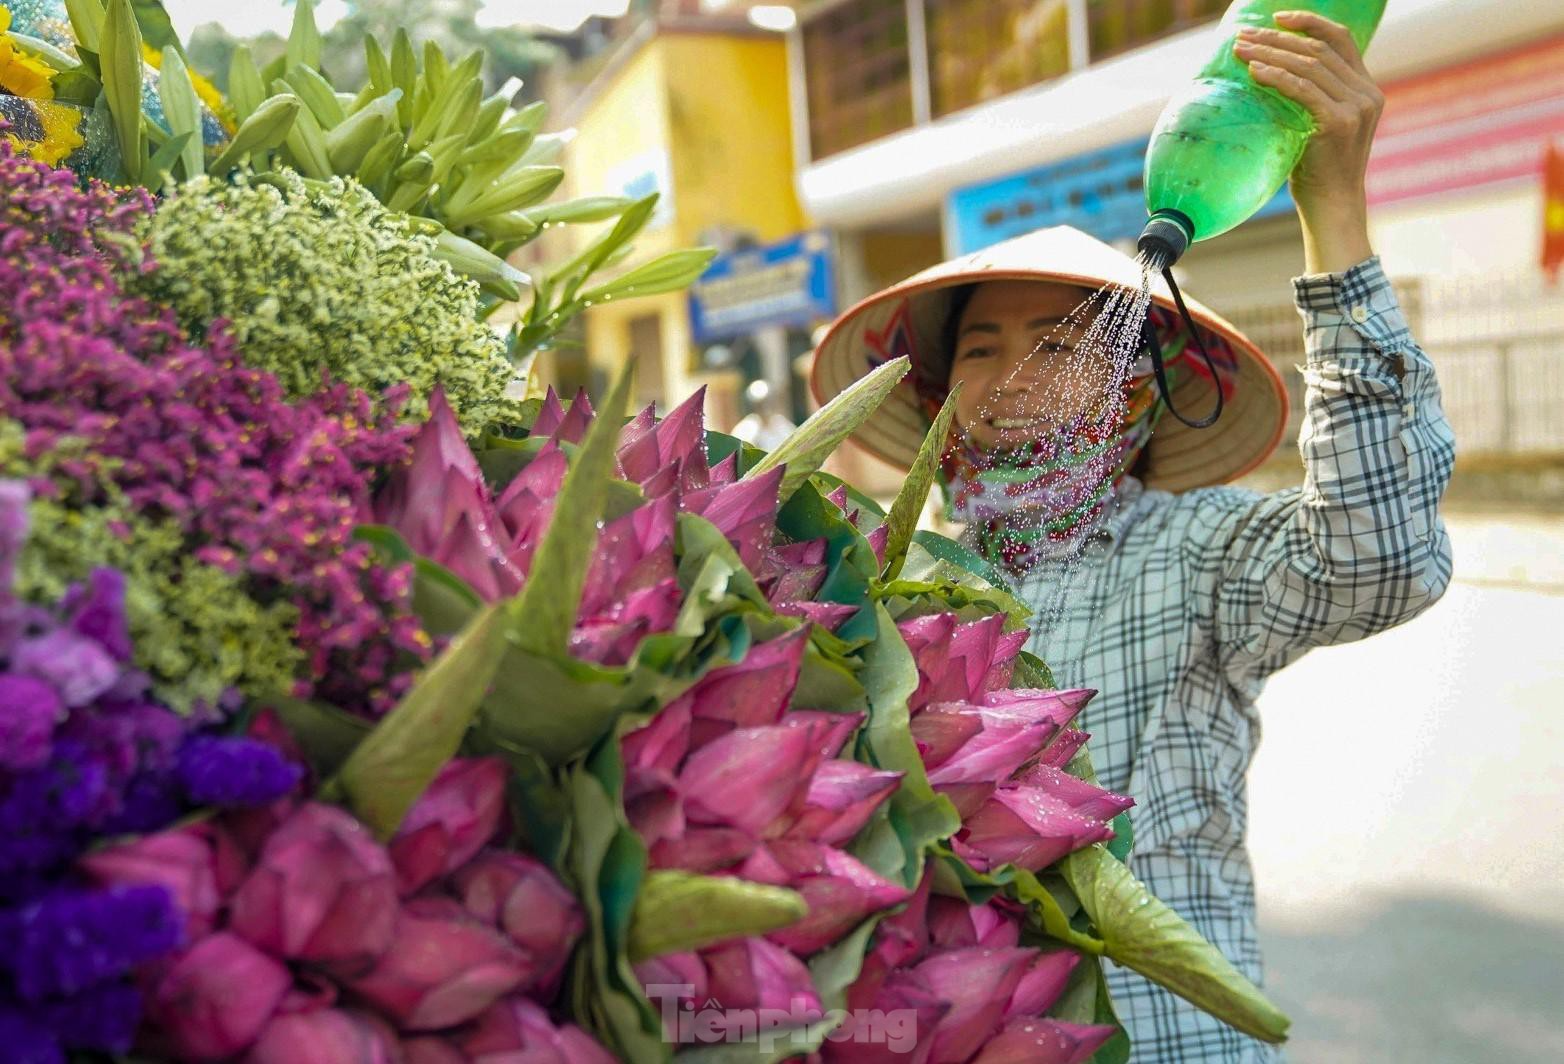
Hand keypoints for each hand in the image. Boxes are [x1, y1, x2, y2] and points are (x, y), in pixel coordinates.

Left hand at [1232, 10, 1383, 272]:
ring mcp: (1356, 108)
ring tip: (1241, 50)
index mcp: (1366, 89)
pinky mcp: (1338, 124)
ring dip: (1271, 54)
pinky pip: (1303, 90)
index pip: (1341, 40)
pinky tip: (1255, 72)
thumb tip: (1274, 71)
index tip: (1277, 17)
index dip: (1310, 22)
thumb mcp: (1321, 125)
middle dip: (1278, 39)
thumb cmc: (1319, 169)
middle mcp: (1366, 94)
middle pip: (1319, 50)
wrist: (1332, 205)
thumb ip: (1315, 97)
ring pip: (1309, 66)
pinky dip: (1277, 77)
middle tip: (1244, 35)